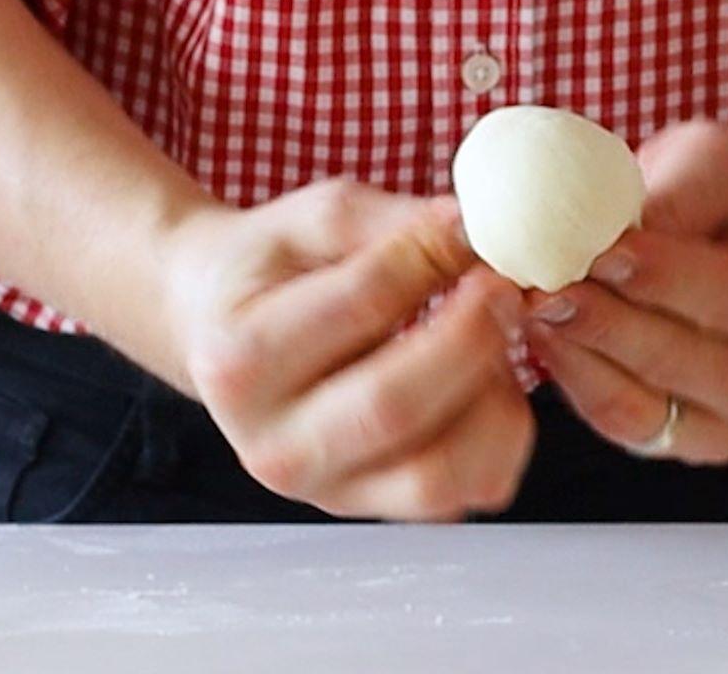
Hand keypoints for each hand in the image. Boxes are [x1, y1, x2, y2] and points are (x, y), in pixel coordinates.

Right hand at [161, 180, 534, 519]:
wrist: (223, 332)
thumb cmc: (270, 273)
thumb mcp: (312, 221)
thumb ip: (391, 222)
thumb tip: (474, 229)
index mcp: (241, 363)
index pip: (361, 307)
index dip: (432, 261)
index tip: (468, 230)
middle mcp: (276, 447)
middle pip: (395, 406)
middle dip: (472, 337)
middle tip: (504, 288)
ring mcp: (330, 491)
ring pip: (440, 471)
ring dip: (493, 396)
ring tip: (494, 339)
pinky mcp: (382, 507)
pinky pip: (470, 488)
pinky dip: (503, 434)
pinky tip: (488, 382)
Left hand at [525, 121, 727, 464]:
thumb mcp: (727, 160)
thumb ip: (680, 192)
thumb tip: (606, 237)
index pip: (724, 296)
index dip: (651, 274)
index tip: (590, 249)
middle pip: (677, 358)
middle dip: (598, 318)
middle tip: (535, 283)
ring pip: (641, 405)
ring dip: (575, 354)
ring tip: (527, 305)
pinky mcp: (694, 445)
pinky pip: (623, 424)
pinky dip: (577, 380)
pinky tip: (544, 335)